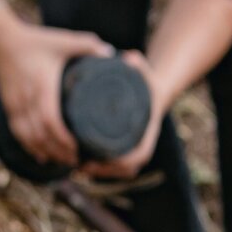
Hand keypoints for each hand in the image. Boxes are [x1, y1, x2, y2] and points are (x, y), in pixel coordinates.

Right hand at [0, 21, 113, 165]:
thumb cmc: (36, 40)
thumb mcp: (62, 40)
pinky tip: (42, 158)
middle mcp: (27, 99)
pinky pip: (19, 135)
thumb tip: (111, 54)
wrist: (4, 40)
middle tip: (76, 160)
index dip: (62, 138)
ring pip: (29, 139)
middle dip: (59, 152)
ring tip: (63, 160)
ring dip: (46, 153)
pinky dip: (31, 149)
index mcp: (42, 85)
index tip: (77, 148)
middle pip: (41, 136)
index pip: (50, 121)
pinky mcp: (9, 109)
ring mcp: (16, 106)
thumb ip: (86, 45)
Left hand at [80, 50, 166, 180]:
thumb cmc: (148, 81)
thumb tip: (129, 58)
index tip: (100, 159)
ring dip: (98, 173)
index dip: (119, 163)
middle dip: (103, 171)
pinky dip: (99, 170)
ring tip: (78, 166)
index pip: (137, 156)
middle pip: (123, 169)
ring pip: (116, 172)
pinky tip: (82, 166)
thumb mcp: (144, 72)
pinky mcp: (124, 151)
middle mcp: (142, 146)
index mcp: (149, 134)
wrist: (153, 90)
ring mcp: (133, 151)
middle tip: (82, 164)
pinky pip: (113, 168)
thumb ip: (138, 64)